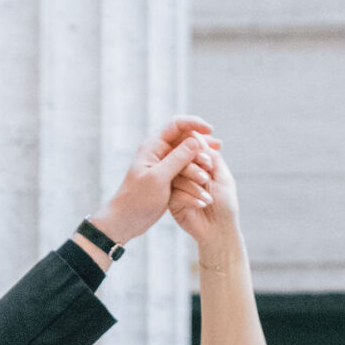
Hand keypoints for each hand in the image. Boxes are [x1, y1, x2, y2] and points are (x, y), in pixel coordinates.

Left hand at [85, 116, 218, 250]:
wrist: (126, 220)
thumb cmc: (137, 199)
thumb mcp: (159, 178)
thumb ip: (178, 158)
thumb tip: (195, 140)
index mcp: (153, 146)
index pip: (176, 125)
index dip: (194, 123)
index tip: (210, 129)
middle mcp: (159, 152)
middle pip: (185, 140)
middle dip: (202, 145)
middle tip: (218, 149)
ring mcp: (164, 166)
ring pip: (188, 157)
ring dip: (201, 162)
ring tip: (213, 169)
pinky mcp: (168, 179)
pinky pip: (186, 172)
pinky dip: (197, 175)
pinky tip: (207, 181)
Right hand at [169, 138, 241, 253]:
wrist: (218, 230)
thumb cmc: (225, 204)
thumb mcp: (222, 175)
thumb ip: (211, 156)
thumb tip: (196, 136)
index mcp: (199, 165)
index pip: (192, 149)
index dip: (197, 151)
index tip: (209, 164)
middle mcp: (187, 173)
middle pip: (182, 159)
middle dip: (195, 168)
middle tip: (207, 179)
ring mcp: (178, 187)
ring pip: (177, 175)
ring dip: (194, 185)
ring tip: (208, 197)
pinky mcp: (172, 201)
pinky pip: (174, 192)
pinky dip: (190, 198)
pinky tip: (202, 205)